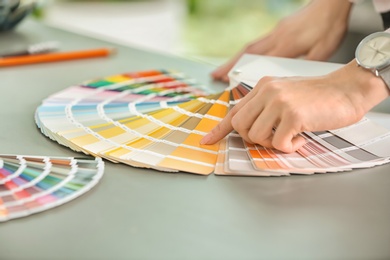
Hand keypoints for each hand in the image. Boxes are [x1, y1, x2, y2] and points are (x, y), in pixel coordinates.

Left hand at [201, 60, 388, 152]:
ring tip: (290, 135)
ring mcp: (279, 102)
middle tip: (274, 137)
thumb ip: (266, 107)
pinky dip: (289, 147)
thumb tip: (250, 129)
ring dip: (273, 143)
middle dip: (254, 139)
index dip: (218, 129)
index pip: (234, 111)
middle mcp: (267, 92)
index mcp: (263, 87)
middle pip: (241, 127)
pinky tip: (301, 137)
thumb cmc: (318, 97)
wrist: (346, 89)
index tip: (206, 141)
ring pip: (256, 137)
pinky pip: (279, 143)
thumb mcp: (285, 95)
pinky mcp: (292, 114)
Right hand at [211, 0, 351, 81]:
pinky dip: (248, 52)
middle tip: (214, 76)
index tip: (223, 80)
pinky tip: (245, 58)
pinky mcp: (280, 29)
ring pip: (250, 47)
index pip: (256, 61)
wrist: (333, 2)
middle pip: (247, 53)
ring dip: (235, 59)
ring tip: (224, 69)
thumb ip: (304, 66)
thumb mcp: (322, 51)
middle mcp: (276, 38)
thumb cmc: (330, 26)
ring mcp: (276, 32)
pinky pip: (259, 43)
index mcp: (285, 45)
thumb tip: (290, 81)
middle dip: (229, 66)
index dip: (238, 72)